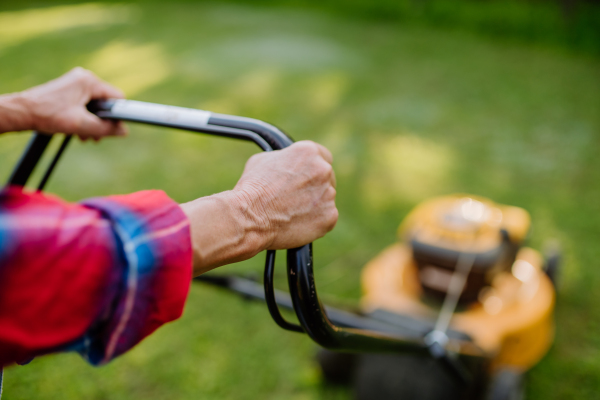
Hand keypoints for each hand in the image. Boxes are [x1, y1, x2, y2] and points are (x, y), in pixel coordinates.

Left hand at [12, 67, 126, 139]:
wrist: (22, 112)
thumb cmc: (48, 114)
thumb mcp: (81, 125)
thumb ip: (106, 128)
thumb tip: (124, 131)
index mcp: (89, 81)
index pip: (116, 98)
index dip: (117, 116)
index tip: (111, 130)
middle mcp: (84, 78)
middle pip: (105, 103)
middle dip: (102, 122)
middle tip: (95, 137)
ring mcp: (76, 83)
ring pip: (95, 105)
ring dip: (93, 122)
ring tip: (84, 136)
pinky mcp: (69, 89)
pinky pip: (85, 104)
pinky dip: (84, 117)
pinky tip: (77, 129)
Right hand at [233, 140, 337, 248]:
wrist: (249, 217)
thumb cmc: (252, 188)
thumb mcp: (263, 160)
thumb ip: (284, 158)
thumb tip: (288, 163)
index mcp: (309, 152)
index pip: (323, 156)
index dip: (313, 168)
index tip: (308, 177)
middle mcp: (323, 170)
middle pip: (327, 178)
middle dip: (315, 187)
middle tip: (298, 198)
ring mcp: (329, 194)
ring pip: (326, 199)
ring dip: (315, 204)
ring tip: (292, 212)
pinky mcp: (330, 216)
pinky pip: (326, 217)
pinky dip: (316, 221)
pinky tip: (297, 222)